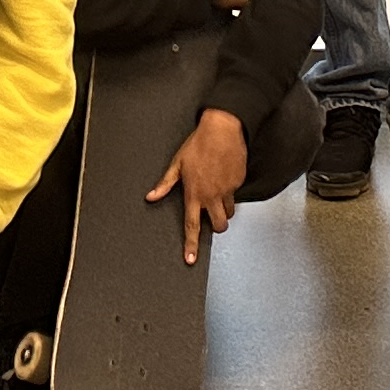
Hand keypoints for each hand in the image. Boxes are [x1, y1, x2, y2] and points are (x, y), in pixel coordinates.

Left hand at [146, 107, 245, 263]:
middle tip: (212, 218)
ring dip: (224, 209)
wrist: (222, 130)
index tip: (191, 259)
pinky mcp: (239, 182)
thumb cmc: (199, 144)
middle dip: (216, 226)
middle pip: (218, 225)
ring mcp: (227, 190)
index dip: (191, 244)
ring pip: (229, 212)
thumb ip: (165, 184)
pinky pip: (235, 194)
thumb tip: (151, 196)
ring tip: (217, 194)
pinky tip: (224, 176)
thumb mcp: (177, 164)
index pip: (191, 225)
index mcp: (194, 193)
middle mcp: (212, 195)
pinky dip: (230, 190)